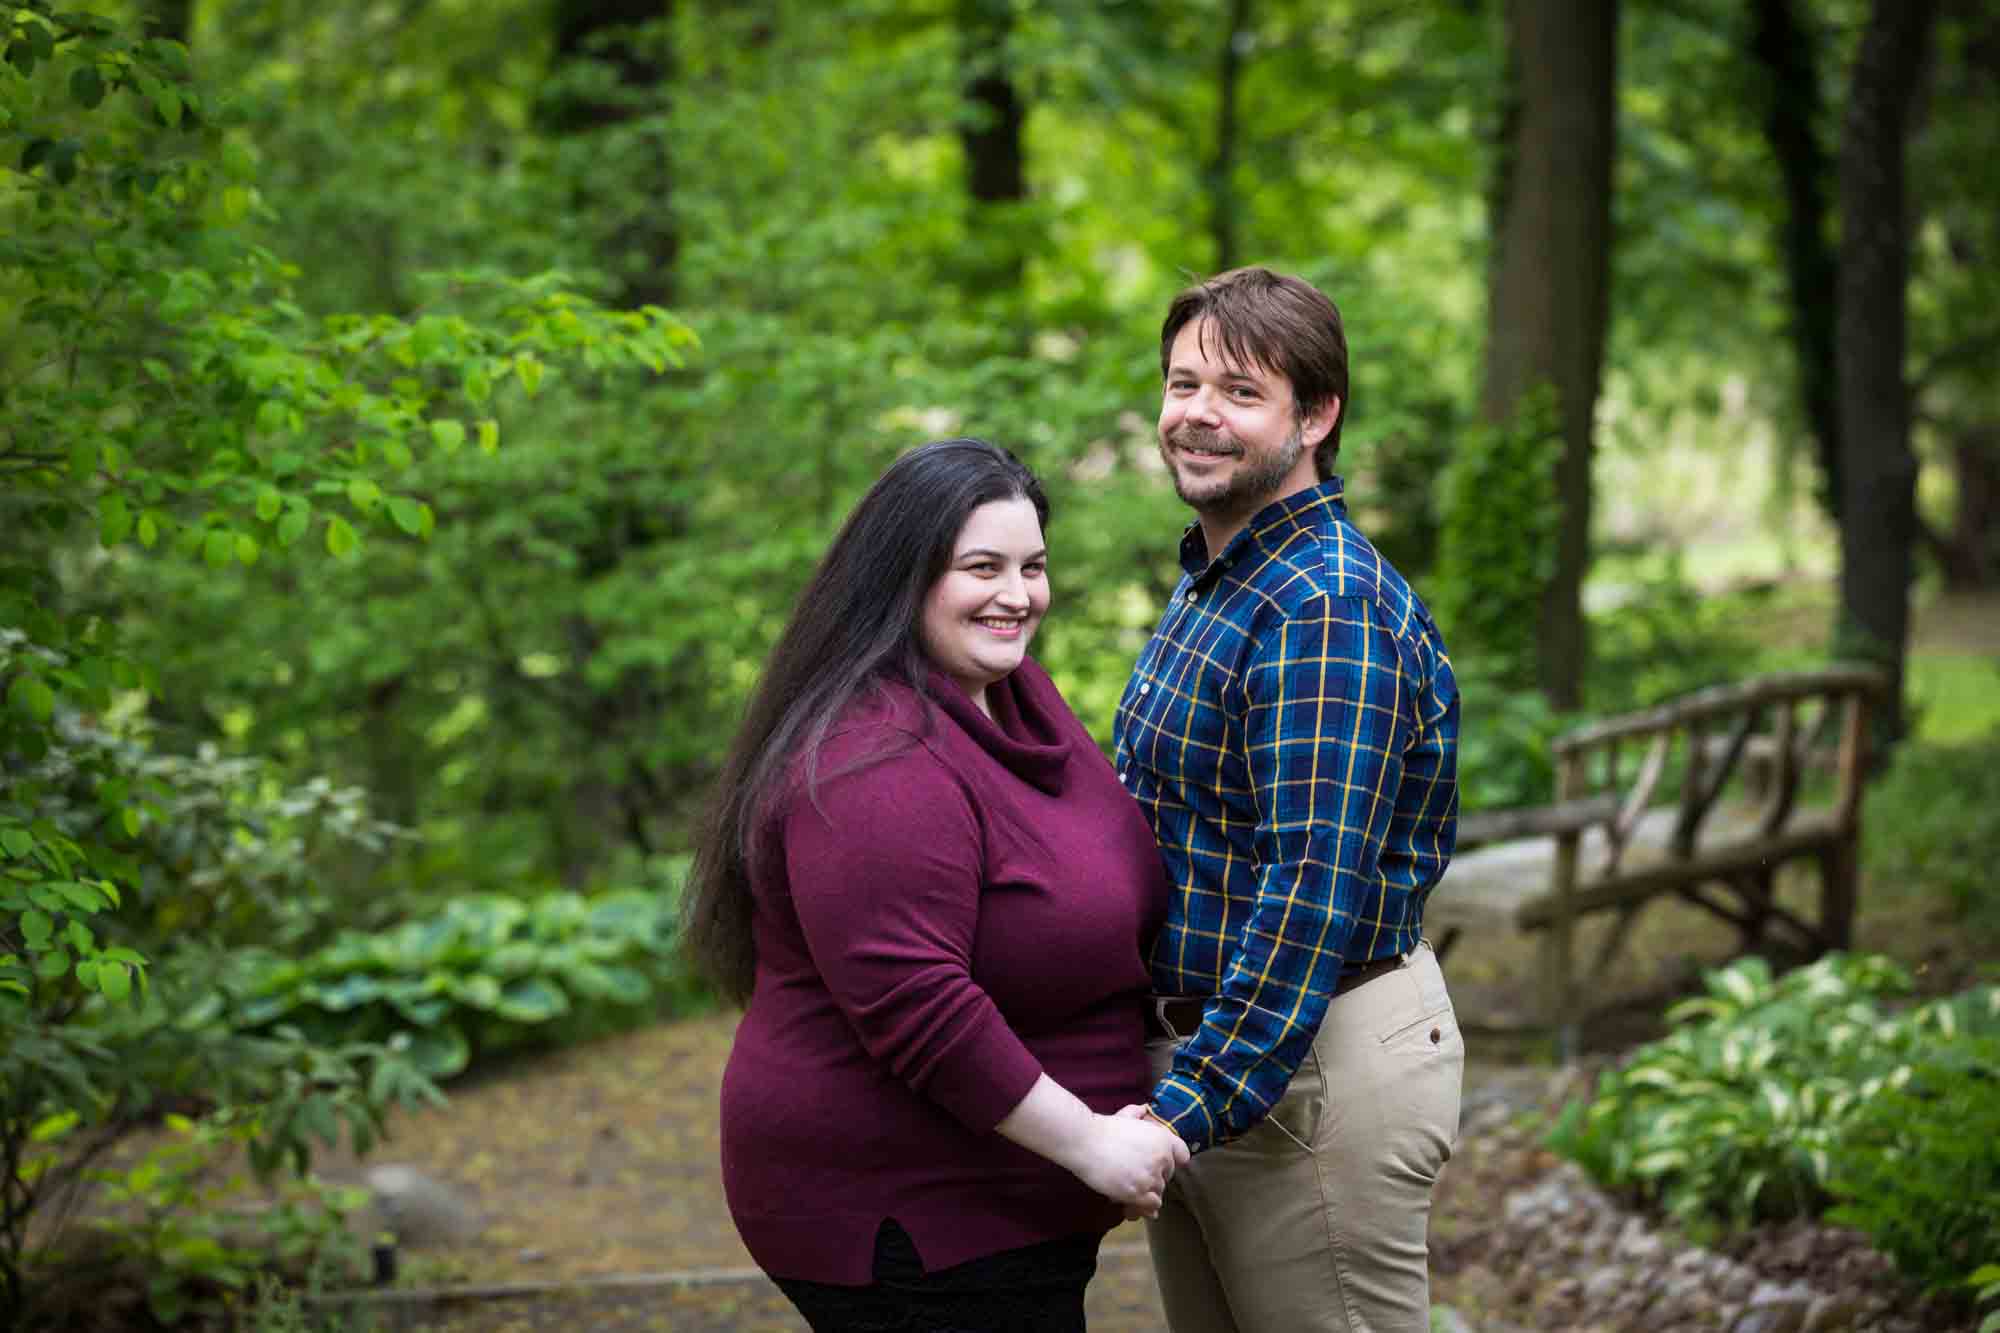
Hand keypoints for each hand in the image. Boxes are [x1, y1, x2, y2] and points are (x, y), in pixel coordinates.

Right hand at [1066, 1111, 1189, 1217]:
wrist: (1086, 1141)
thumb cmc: (1102, 1128)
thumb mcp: (1126, 1115)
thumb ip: (1138, 1114)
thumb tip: (1143, 1109)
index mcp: (1163, 1138)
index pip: (1182, 1155)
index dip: (1172, 1161)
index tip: (1159, 1166)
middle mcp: (1162, 1158)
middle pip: (1167, 1177)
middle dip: (1153, 1178)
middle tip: (1134, 1178)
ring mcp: (1151, 1177)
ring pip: (1158, 1192)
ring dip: (1145, 1193)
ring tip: (1128, 1190)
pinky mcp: (1139, 1193)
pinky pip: (1151, 1206)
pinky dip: (1143, 1207)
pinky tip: (1131, 1204)